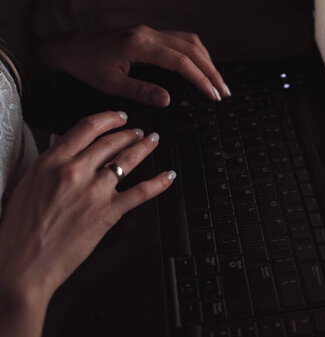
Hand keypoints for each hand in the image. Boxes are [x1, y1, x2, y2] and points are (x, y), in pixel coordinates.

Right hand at [0, 111, 174, 336]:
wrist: (22, 264)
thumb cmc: (19, 228)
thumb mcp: (28, 184)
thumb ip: (50, 161)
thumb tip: (62, 142)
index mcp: (51, 162)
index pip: (87, 128)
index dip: (109, 118)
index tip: (120, 116)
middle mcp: (74, 172)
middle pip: (111, 142)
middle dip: (130, 133)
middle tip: (139, 131)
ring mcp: (94, 192)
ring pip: (127, 160)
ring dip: (145, 148)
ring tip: (153, 141)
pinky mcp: (108, 213)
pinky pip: (141, 192)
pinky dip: (159, 182)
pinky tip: (168, 176)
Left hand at [38, 25, 229, 106]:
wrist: (67, 47)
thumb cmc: (86, 66)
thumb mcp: (111, 84)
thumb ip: (141, 91)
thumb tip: (168, 100)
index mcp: (140, 45)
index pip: (181, 62)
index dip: (201, 79)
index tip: (213, 95)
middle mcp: (148, 34)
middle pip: (192, 49)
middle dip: (211, 71)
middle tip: (224, 92)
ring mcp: (149, 31)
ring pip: (189, 41)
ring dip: (207, 60)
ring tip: (217, 82)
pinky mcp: (148, 34)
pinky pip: (180, 40)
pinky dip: (195, 54)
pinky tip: (200, 67)